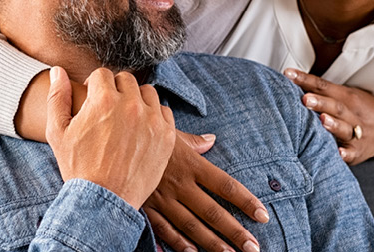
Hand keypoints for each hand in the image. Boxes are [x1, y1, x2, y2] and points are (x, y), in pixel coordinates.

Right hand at [45, 67, 175, 208]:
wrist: (103, 200)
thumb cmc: (77, 167)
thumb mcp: (57, 132)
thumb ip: (57, 97)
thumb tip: (58, 71)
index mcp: (103, 99)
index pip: (102, 74)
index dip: (95, 86)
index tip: (94, 100)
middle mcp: (130, 105)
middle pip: (126, 80)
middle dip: (116, 90)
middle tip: (109, 110)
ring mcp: (151, 120)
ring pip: (147, 93)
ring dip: (137, 100)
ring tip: (126, 118)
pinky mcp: (166, 135)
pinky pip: (163, 112)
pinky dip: (153, 116)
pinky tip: (141, 129)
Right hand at [143, 131, 267, 251]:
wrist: (110, 140)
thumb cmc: (143, 133)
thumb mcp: (170, 132)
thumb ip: (194, 141)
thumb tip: (211, 140)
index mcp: (190, 164)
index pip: (225, 185)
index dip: (246, 201)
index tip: (262, 214)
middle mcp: (180, 184)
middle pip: (213, 212)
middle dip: (235, 232)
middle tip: (253, 247)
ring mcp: (162, 198)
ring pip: (192, 225)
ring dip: (212, 242)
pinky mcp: (146, 207)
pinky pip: (164, 228)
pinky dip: (178, 242)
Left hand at [283, 69, 373, 164]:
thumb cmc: (359, 110)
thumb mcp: (345, 96)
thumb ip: (321, 91)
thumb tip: (290, 80)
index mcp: (345, 97)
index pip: (323, 86)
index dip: (305, 80)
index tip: (288, 74)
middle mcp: (351, 113)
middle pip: (335, 106)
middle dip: (319, 102)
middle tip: (304, 99)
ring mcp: (357, 132)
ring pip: (344, 128)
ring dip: (333, 125)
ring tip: (322, 120)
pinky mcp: (359, 151)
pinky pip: (352, 153)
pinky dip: (346, 153)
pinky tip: (338, 153)